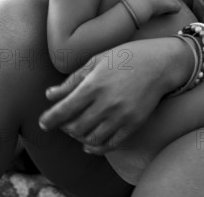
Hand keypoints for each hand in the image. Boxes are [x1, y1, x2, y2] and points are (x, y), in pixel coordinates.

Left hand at [38, 38, 181, 154]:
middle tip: (63, 121)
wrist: (160, 63)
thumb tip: (49, 95)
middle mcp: (106, 103)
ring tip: (77, 128)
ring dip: (79, 137)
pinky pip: (109, 144)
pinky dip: (95, 147)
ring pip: (90, 139)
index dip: (49, 119)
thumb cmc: (127, 56)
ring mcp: (121, 116)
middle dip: (64, 127)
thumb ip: (73, 79)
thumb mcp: (98, 60)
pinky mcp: (133, 124)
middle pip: (75, 127)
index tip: (43, 123)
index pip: (64, 110)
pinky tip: (90, 142)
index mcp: (95, 84)